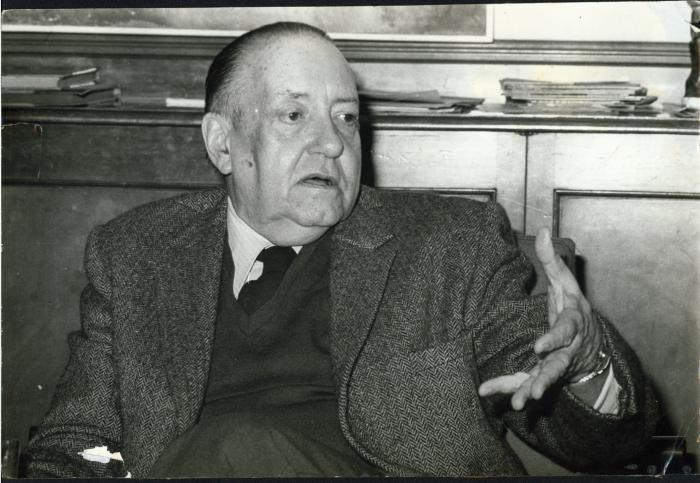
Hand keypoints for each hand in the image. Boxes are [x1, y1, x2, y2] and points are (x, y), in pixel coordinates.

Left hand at [478, 227, 604, 409]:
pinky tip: (486, 391)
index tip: (539, 347)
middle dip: (547, 378)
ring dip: (531, 390)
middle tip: (536, 391)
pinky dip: (508, 387)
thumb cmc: (574, 308)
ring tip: (519, 404)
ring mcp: (556, 366)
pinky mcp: (544, 374)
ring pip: (545, 380)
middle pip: (558, 365)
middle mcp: (566, 350)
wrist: (592, 342)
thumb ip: (552, 260)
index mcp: (573, 325)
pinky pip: (525, 382)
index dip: (554, 339)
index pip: (565, 332)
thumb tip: (544, 228)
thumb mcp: (566, 283)